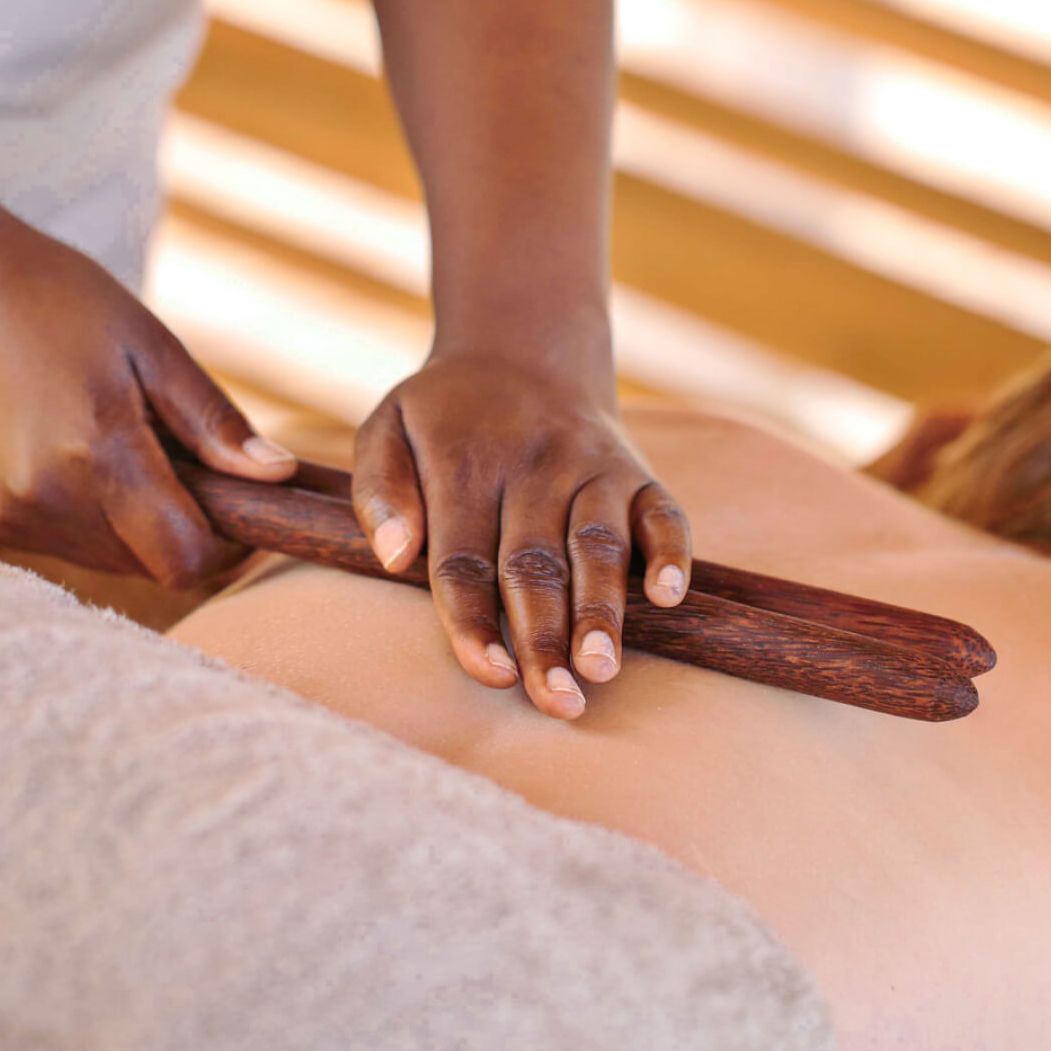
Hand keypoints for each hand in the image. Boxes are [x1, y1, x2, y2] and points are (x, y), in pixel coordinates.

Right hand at [0, 222, 296, 585]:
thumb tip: (277, 476)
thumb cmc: (56, 301)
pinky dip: (104, 520)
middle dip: (190, 529)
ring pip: (118, 563)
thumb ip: (213, 422)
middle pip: (156, 566)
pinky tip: (90, 457)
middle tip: (188, 459)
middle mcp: (48, 502)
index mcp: (96, 456)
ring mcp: (13, 516)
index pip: (185, 560)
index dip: (228, 546)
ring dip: (146, 527)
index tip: (242, 503)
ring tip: (134, 448)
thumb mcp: (151, 346)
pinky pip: (76, 547)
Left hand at [352, 346, 690, 718]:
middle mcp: (535, 465)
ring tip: (602, 670)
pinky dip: (671, 552)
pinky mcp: (638, 470)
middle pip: (536, 565)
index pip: (465, 558)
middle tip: (557, 702)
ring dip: (603, 611)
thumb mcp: (387, 429)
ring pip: (598, 547)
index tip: (492, 675)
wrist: (524, 349)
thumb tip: (393, 560)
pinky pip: (663, 513)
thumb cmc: (445, 414)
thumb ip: (378, 491)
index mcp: (466, 464)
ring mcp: (593, 466)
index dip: (476, 621)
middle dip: (546, 638)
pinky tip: (667, 597)